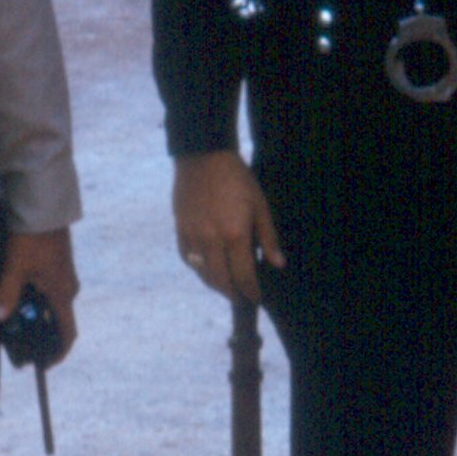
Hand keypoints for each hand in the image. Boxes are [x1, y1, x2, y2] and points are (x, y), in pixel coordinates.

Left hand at [0, 226, 79, 363]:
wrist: (45, 206)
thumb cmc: (33, 238)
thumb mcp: (16, 267)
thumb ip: (7, 294)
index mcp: (63, 293)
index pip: (68, 332)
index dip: (59, 352)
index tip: (45, 364)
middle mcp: (68, 286)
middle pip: (58, 319)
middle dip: (41, 332)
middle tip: (20, 340)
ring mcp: (64, 273)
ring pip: (52, 302)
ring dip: (37, 312)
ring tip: (13, 315)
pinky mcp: (57, 262)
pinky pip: (49, 287)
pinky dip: (36, 296)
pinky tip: (17, 290)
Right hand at [173, 150, 282, 304]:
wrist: (204, 157)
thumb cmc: (237, 179)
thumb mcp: (260, 205)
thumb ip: (268, 237)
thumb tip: (277, 264)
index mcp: (235, 235)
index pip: (243, 276)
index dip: (251, 292)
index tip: (256, 298)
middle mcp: (211, 240)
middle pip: (221, 281)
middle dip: (233, 294)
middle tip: (241, 297)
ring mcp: (193, 236)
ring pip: (203, 274)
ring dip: (216, 284)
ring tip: (227, 286)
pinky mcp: (180, 230)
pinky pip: (188, 259)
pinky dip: (198, 269)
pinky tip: (207, 268)